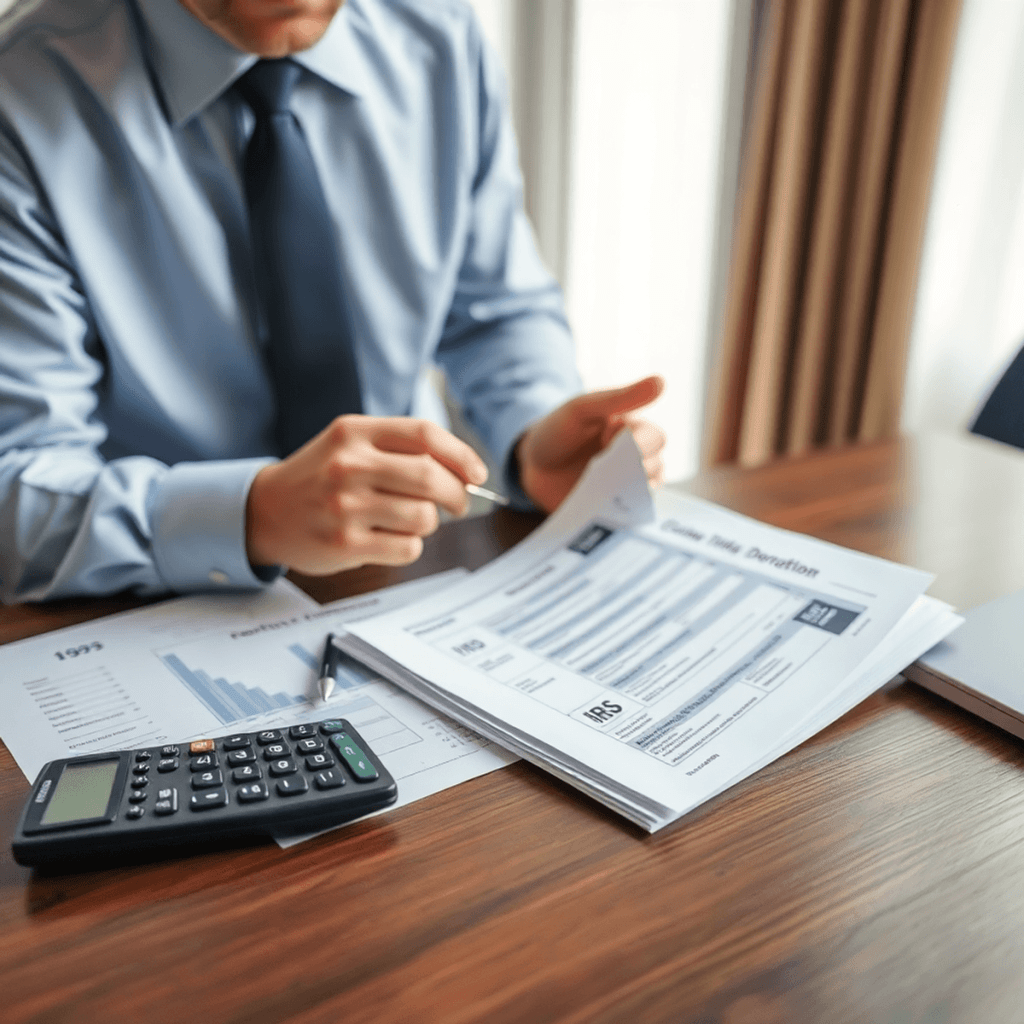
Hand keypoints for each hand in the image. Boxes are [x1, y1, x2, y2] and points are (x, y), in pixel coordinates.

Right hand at [246, 415, 488, 572]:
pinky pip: (407, 548)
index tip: (477, 474)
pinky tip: (390, 538)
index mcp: (355, 432)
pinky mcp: (345, 543)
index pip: (425, 435)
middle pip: (431, 478)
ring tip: (412, 520)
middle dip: (457, 496)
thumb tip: (465, 473)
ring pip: (424, 517)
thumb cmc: (320, 476)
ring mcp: (345, 506)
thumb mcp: (351, 444)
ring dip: (430, 523)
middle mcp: (349, 465)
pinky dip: (410, 546)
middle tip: (457, 504)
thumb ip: (400, 449)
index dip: (462, 456)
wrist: (265, 510)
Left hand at [517, 375, 665, 512]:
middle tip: (601, 465)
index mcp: (632, 432)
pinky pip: (628, 515)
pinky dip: (619, 512)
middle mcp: (635, 460)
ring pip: (646, 493)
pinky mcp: (612, 510)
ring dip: (626, 490)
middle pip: (656, 467)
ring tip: (598, 486)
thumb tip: (661, 381)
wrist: (531, 465)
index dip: (636, 441)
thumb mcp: (584, 408)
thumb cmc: (557, 430)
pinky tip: (601, 507)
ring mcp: (624, 487)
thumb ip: (620, 397)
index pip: (655, 438)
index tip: (605, 438)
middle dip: (633, 467)